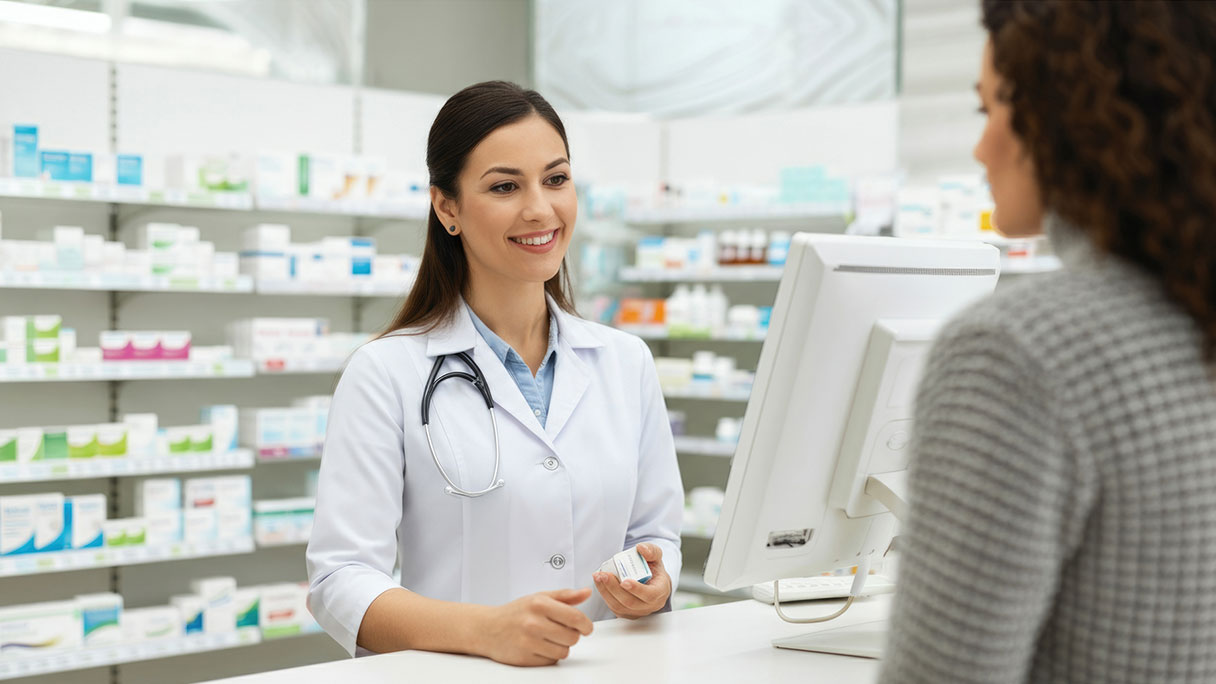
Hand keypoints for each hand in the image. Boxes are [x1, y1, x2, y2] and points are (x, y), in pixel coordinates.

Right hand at [477, 588, 594, 666]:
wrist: (487, 628)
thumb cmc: (516, 612)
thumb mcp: (539, 597)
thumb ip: (565, 595)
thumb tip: (587, 592)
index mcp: (540, 604)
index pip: (576, 618)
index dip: (586, 625)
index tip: (586, 628)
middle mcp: (533, 623)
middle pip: (573, 637)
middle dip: (571, 635)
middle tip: (560, 630)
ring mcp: (528, 642)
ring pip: (564, 651)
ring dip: (560, 646)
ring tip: (548, 638)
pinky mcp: (525, 658)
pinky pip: (551, 661)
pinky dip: (549, 656)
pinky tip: (539, 646)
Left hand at [593, 543, 671, 619]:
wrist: (650, 580)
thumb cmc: (653, 568)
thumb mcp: (655, 555)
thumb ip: (651, 550)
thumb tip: (641, 548)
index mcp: (660, 591)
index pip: (650, 595)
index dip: (637, 589)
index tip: (624, 581)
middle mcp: (650, 605)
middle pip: (631, 602)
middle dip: (614, 588)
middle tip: (604, 575)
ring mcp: (637, 611)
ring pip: (620, 606)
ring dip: (606, 591)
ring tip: (598, 577)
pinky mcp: (626, 613)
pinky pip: (614, 607)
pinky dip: (604, 595)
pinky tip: (599, 583)